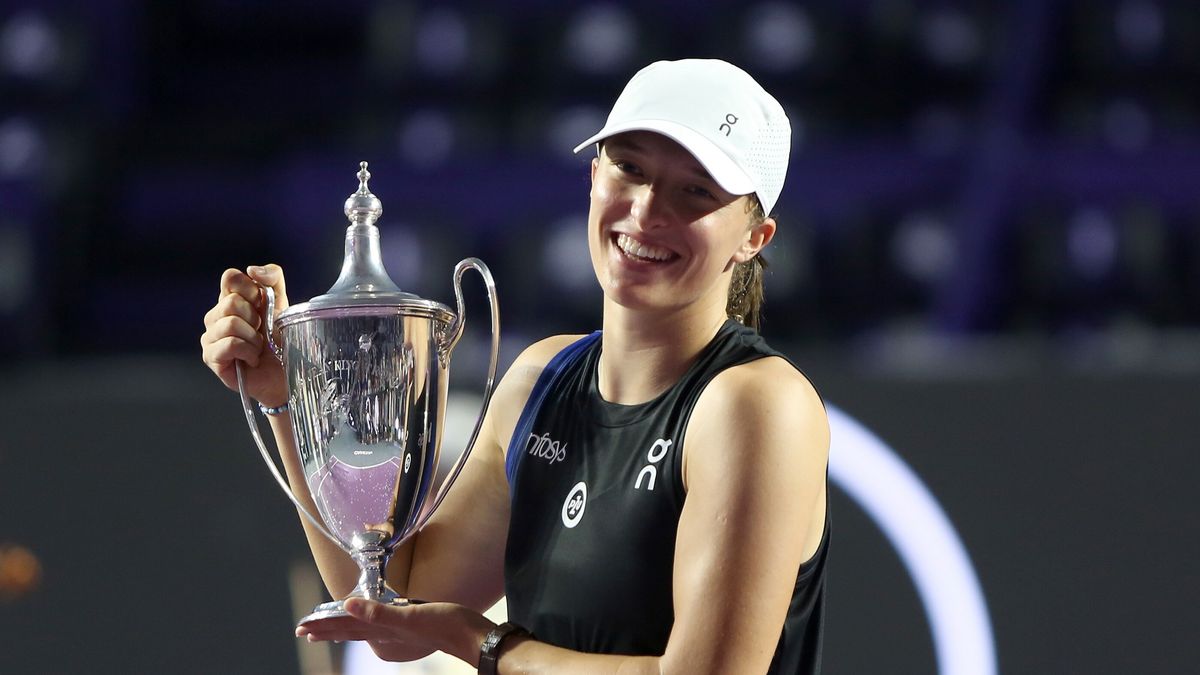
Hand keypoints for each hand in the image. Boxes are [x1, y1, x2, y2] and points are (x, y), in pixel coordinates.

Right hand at [200, 264, 289, 405]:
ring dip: (254, 338)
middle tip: (262, 333)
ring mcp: (210, 336)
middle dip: (256, 319)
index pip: (230, 277)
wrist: (286, 372)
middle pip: (230, 302)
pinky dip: (248, 351)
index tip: (262, 306)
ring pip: (230, 323)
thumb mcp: (283, 303)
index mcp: (230, 298)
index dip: (251, 290)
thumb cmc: (281, 340)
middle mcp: (216, 315)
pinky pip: (229, 344)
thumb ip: (272, 278)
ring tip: (258, 348)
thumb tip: (252, 270)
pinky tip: (251, 359)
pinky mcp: (210, 357)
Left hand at [296, 598, 494, 665]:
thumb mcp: (410, 616)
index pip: (345, 627)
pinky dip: (366, 625)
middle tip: (304, 631)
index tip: (303, 626)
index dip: (323, 625)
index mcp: (382, 631)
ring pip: (362, 631)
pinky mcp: (410, 628)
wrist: (470, 635)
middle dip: (326, 630)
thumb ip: (378, 612)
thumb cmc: (443, 624)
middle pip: (349, 632)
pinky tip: (368, 625)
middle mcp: (386, 636)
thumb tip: (348, 604)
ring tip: (325, 630)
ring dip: (342, 629)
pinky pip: (379, 628)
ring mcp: (398, 634)